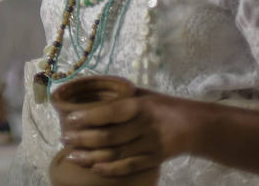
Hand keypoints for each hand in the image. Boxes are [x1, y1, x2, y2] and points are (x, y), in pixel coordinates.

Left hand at [61, 89, 189, 176]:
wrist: (193, 125)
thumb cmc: (160, 105)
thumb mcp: (142, 94)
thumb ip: (119, 95)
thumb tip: (87, 88)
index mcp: (140, 106)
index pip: (111, 112)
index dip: (90, 117)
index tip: (70, 119)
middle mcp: (145, 126)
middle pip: (110, 137)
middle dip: (84, 139)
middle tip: (65, 139)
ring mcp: (149, 146)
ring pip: (116, 154)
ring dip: (91, 157)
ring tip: (72, 155)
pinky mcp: (153, 160)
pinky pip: (129, 167)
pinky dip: (111, 170)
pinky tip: (94, 168)